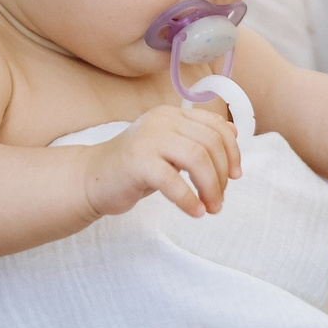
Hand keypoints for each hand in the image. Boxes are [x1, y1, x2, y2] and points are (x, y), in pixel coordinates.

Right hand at [83, 101, 242, 219]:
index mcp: (173, 115)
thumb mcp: (170, 148)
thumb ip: (197, 140)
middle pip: (210, 144)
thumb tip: (234, 134)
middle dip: (222, 176)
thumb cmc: (135, 167)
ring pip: (197, 159)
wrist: (92, 178)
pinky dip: (189, 200)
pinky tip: (195, 212)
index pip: (216, 126)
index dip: (233, 152)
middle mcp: (162, 121)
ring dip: (211, 187)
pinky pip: (173, 181)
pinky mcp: (137, 162)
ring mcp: (148, 139)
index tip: (235, 175)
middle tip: (219, 200)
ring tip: (211, 208)